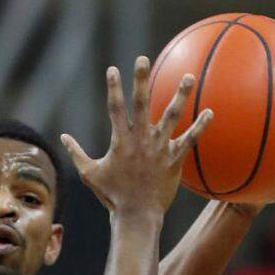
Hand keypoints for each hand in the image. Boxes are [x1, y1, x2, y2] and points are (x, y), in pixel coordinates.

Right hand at [61, 58, 212, 216]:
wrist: (137, 215)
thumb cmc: (112, 195)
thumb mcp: (89, 174)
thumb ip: (77, 153)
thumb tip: (64, 137)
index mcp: (120, 141)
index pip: (115, 108)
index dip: (113, 87)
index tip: (113, 69)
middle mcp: (140, 140)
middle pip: (142, 103)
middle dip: (141, 79)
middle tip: (143, 58)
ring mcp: (159, 148)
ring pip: (172, 116)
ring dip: (180, 95)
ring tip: (188, 76)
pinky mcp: (174, 159)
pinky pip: (190, 139)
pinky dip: (200, 126)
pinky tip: (210, 112)